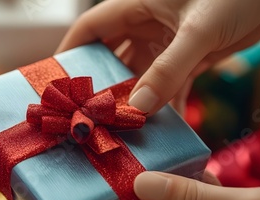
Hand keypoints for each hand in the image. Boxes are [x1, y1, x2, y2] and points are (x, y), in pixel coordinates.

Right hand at [56, 0, 259, 115]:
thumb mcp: (200, 28)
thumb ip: (170, 67)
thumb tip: (141, 107)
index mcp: (137, 6)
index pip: (91, 29)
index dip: (71, 53)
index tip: (59, 82)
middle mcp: (148, 25)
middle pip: (113, 57)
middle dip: (103, 86)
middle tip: (92, 117)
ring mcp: (168, 42)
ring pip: (141, 75)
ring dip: (135, 100)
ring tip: (124, 128)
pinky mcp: (191, 56)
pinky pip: (170, 83)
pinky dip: (166, 103)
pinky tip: (162, 126)